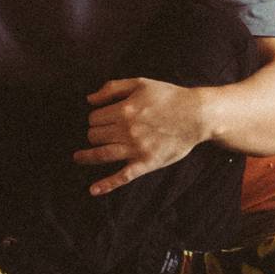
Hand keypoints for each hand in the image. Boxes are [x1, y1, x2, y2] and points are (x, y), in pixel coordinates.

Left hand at [73, 77, 206, 194]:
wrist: (196, 115)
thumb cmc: (168, 96)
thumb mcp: (139, 83)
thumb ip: (112, 88)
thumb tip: (89, 100)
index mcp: (124, 110)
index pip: (94, 118)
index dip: (95, 118)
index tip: (101, 119)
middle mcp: (127, 130)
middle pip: (95, 136)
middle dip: (93, 134)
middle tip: (100, 133)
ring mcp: (136, 149)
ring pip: (101, 155)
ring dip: (86, 157)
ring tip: (78, 157)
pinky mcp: (146, 163)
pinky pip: (123, 177)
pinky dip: (106, 184)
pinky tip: (93, 190)